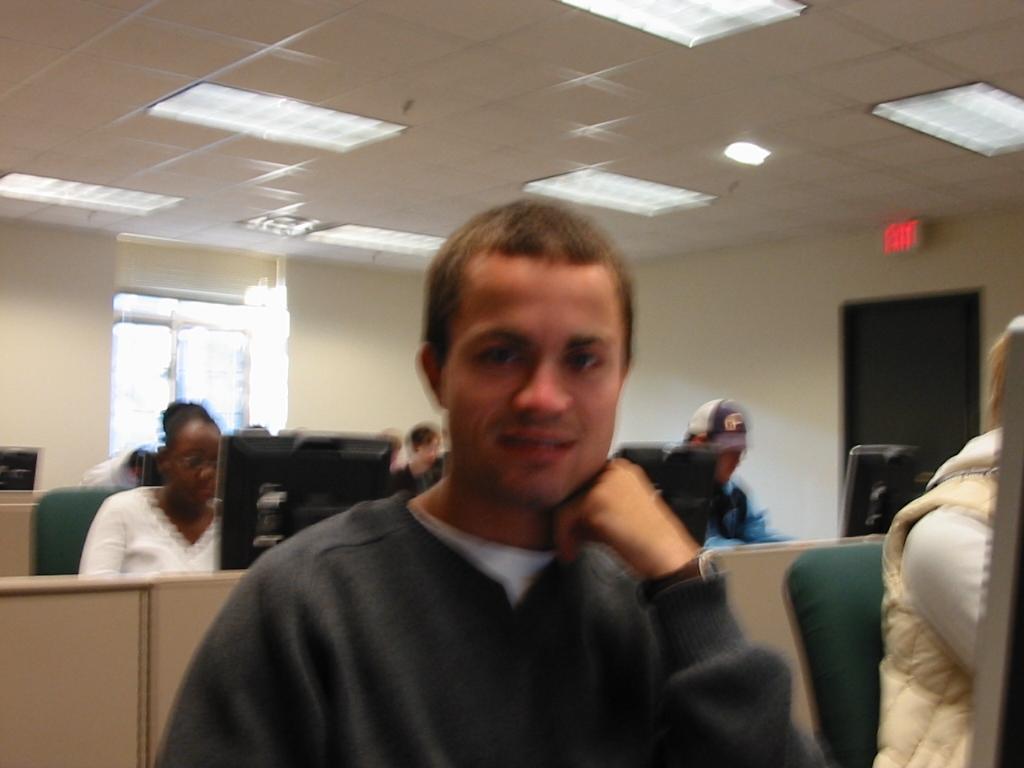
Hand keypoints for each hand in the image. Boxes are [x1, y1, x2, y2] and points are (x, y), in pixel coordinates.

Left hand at [553, 459, 700, 578]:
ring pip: (566, 503)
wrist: (667, 555)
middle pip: (573, 490)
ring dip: (565, 529)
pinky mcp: (595, 500)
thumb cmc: (652, 539)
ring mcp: (604, 483)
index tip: (573, 525)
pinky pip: (564, 517)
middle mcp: (614, 470)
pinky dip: (563, 538)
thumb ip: (598, 505)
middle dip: (570, 517)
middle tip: (572, 538)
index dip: (576, 506)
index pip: (585, 481)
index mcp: (623, 470)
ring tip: (572, 546)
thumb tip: (573, 515)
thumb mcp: (624, 511)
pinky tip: (571, 552)